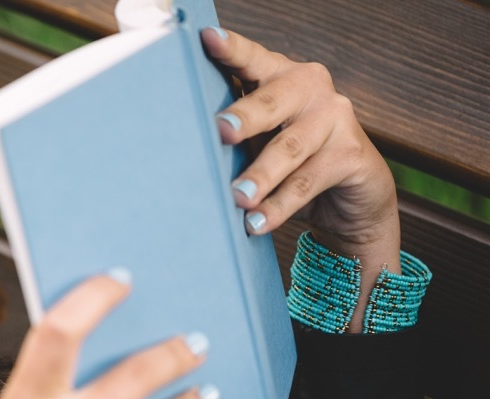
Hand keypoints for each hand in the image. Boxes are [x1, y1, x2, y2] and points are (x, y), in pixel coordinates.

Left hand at [202, 28, 400, 325]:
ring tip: (238, 198)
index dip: (231, 49)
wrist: (350, 199)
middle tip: (221, 131)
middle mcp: (311, 90)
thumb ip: (234, 135)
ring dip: (261, 175)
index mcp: (282, 77)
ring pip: (290, 148)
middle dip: (245, 117)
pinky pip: (307, 183)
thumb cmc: (291, 163)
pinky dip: (279, 206)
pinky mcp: (351, 155)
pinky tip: (256, 222)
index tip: (206, 39)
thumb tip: (183, 145)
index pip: (253, 59)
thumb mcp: (261, 142)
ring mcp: (335, 119)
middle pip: (272, 101)